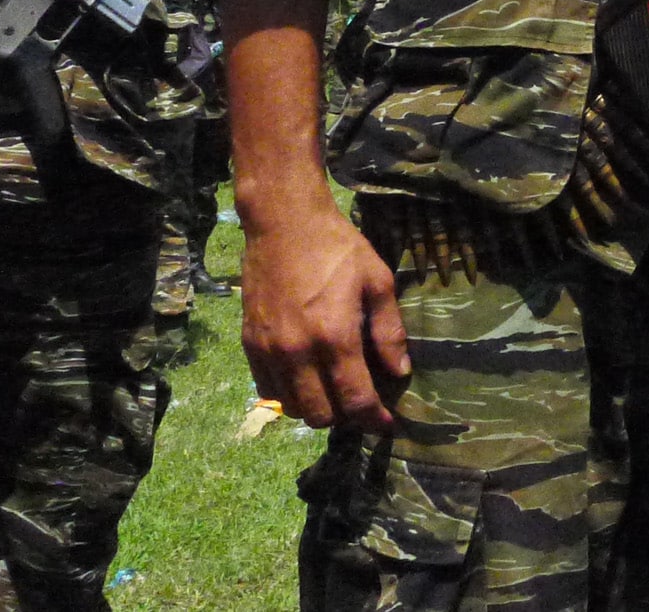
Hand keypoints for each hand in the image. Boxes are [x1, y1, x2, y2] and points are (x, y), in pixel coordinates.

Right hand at [240, 199, 409, 431]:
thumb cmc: (337, 248)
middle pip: (321, 415)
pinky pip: (268, 390)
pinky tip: (307, 376)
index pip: (355, 400)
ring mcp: (268, 351)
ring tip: (335, 390)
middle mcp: (297, 352)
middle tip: (362, 403)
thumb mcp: (377, 281)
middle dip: (346, 417)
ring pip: (292, 408)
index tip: (387, 424)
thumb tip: (400, 372)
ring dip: (317, 407)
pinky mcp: (249, 345)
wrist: (283, 223)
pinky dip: (290, 394)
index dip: (374, 420)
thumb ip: (388, 331)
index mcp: (335, 337)